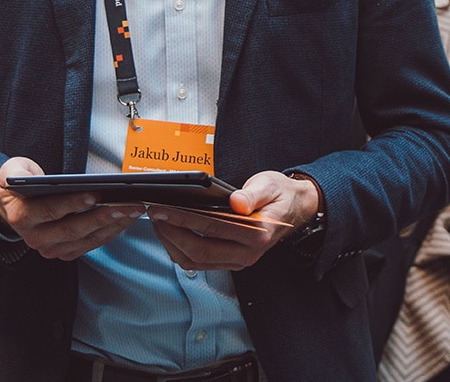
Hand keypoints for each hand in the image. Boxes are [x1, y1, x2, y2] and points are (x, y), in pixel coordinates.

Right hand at [0, 157, 143, 260]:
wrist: (12, 206)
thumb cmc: (18, 184)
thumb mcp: (12, 171)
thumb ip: (17, 173)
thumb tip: (30, 175)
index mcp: (22, 217)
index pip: (50, 211)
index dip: (73, 203)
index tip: (96, 194)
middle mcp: (36, 238)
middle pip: (73, 229)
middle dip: (102, 216)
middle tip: (127, 204)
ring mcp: (51, 248)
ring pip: (86, 239)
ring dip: (113, 225)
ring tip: (134, 209)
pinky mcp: (65, 251)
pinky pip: (92, 243)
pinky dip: (112, 231)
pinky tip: (127, 217)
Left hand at [151, 170, 320, 271]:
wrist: (293, 210)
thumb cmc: (279, 195)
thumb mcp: (270, 185)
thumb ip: (253, 194)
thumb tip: (237, 202)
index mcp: (258, 234)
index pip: (213, 228)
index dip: (185, 219)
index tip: (165, 209)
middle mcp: (247, 254)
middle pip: (199, 252)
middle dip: (171, 233)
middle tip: (156, 214)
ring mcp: (238, 261)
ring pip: (195, 262)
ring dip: (172, 244)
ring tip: (159, 222)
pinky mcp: (229, 262)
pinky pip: (198, 263)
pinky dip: (180, 249)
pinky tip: (171, 233)